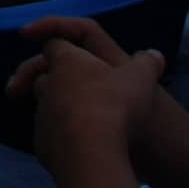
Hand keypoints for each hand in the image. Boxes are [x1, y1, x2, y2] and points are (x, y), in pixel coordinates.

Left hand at [11, 18, 159, 187]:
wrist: (93, 152)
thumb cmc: (114, 106)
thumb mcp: (140, 78)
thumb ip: (147, 63)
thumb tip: (155, 55)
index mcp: (67, 60)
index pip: (54, 42)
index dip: (53, 38)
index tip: (33, 34)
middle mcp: (50, 85)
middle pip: (42, 73)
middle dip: (42, 73)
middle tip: (46, 76)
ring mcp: (44, 115)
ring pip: (44, 105)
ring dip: (55, 106)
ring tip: (72, 115)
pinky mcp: (43, 144)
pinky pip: (48, 135)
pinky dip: (58, 135)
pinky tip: (74, 143)